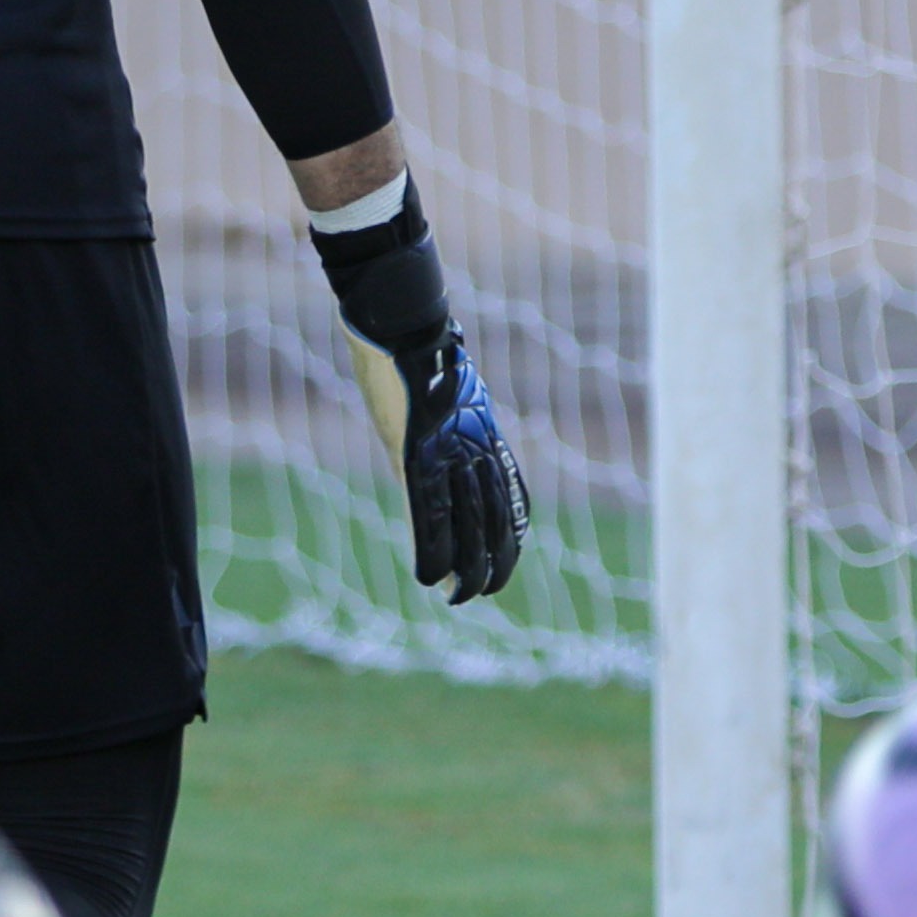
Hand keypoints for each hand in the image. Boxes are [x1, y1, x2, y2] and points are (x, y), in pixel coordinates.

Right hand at [321, 199, 526, 606]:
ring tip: (460, 597)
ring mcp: (446, 453)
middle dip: (492, 560)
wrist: (406, 319)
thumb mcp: (443, 381)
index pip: (509, 494)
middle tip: (484, 592)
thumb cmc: (420, 340)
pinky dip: (430, 549)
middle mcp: (472, 448)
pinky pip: (428, 514)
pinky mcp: (416, 456)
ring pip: (465, 525)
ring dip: (462, 567)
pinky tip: (430, 575)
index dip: (510, 531)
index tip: (508, 557)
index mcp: (482, 434)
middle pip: (494, 518)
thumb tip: (442, 407)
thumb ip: (447, 406)